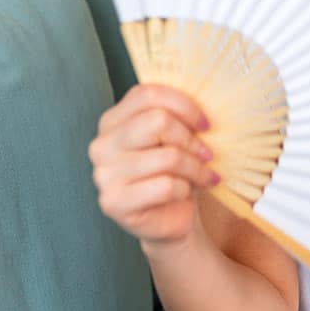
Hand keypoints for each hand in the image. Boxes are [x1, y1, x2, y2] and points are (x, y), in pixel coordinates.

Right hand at [87, 83, 219, 250]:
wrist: (171, 216)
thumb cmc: (176, 170)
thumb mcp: (176, 136)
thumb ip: (178, 116)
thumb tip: (204, 101)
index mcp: (113, 120)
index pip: (148, 94)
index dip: (185, 106)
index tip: (206, 124)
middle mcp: (102, 144)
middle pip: (158, 121)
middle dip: (191, 139)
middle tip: (207, 154)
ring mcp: (103, 174)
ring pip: (167, 156)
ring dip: (195, 168)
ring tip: (203, 175)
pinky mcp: (113, 202)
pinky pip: (165, 186)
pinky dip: (185, 188)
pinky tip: (185, 193)